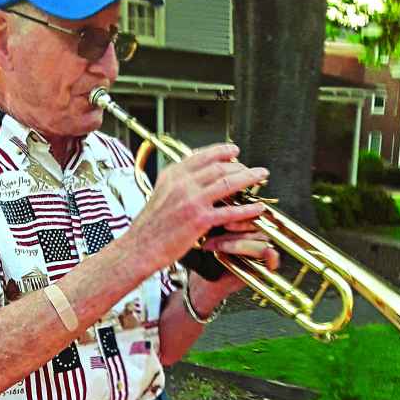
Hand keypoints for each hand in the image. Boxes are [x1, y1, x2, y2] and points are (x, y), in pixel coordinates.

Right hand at [133, 143, 269, 272]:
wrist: (138, 248)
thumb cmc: (148, 228)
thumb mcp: (159, 195)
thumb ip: (176, 184)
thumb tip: (192, 177)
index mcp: (172, 175)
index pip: (202, 155)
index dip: (222, 151)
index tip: (234, 151)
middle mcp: (182, 184)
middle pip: (219, 167)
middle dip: (240, 166)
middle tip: (251, 169)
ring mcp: (192, 201)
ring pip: (228, 183)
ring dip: (249, 178)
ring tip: (261, 177)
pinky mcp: (200, 220)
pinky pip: (230, 211)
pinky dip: (247, 209)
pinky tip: (257, 208)